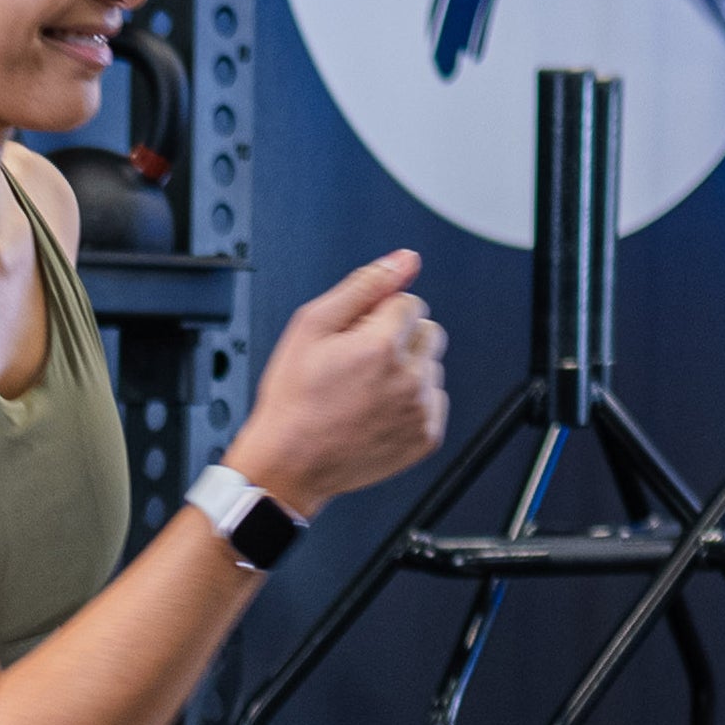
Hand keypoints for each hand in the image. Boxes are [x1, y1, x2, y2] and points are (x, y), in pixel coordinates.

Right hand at [229, 254, 446, 513]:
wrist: (290, 464)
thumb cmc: (293, 400)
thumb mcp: (312, 326)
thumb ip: (364, 285)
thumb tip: (403, 260)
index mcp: (382, 344)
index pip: (408, 302)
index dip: (378, 316)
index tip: (354, 339)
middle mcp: (409, 377)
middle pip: (429, 331)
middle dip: (400, 339)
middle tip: (361, 364)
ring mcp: (420, 409)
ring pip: (432, 367)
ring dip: (406, 371)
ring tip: (366, 392)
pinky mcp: (426, 435)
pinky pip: (434, 401)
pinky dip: (411, 403)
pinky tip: (378, 411)